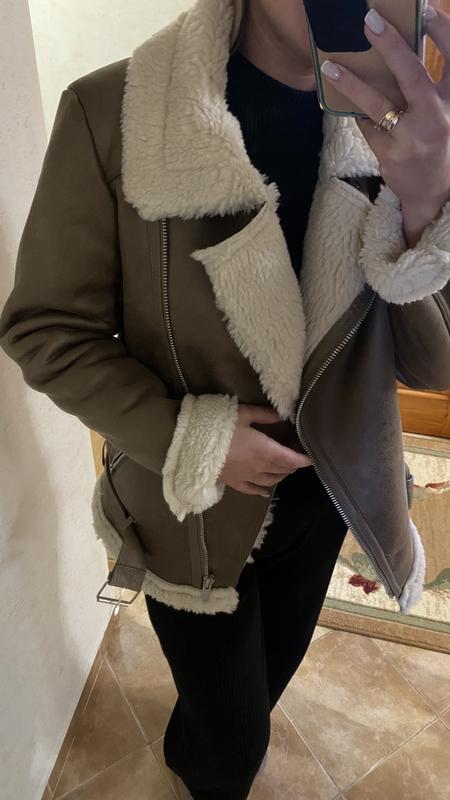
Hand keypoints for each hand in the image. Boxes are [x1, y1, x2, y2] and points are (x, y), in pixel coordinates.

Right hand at [218, 404, 312, 496]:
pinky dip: (261, 491)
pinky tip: (265, 492)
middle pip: (282, 470)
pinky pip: (251, 490)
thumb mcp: (243, 414)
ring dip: (280, 476)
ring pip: (270, 481)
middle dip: (292, 465)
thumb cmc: (219, 426)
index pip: (290, 459)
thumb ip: (264, 415)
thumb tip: (282, 415)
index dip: (303, 460)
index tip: (311, 458)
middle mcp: (259, 467)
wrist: (192, 444)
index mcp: (264, 449)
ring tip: (284, 470)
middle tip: (295, 456)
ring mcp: (246, 477)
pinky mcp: (233, 482)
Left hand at [320, 5, 449, 246]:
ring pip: (378, 104)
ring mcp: (413, 136)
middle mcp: (437, 115)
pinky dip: (359, 115)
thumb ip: (425, 87)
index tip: (425, 9)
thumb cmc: (435, 142)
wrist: (433, 192)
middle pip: (413, 74)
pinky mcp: (392, 153)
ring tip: (330, 68)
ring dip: (352, 83)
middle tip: (370, 21)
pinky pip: (368, 126)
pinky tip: (347, 106)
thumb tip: (393, 53)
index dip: (441, 29)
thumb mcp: (440, 111)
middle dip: (391, 46)